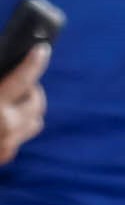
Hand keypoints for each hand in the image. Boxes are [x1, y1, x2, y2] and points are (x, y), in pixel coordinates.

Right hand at [0, 42, 49, 163]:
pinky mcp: (5, 155)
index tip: (42, 49)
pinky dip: (17, 125)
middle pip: (37, 101)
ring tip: (14, 97)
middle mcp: (6, 125)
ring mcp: (8, 143)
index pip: (23, 79)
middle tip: (22, 79)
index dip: (34, 62)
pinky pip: (22, 136)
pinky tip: (4, 116)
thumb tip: (3, 62)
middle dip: (31, 87)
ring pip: (35, 120)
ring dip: (28, 107)